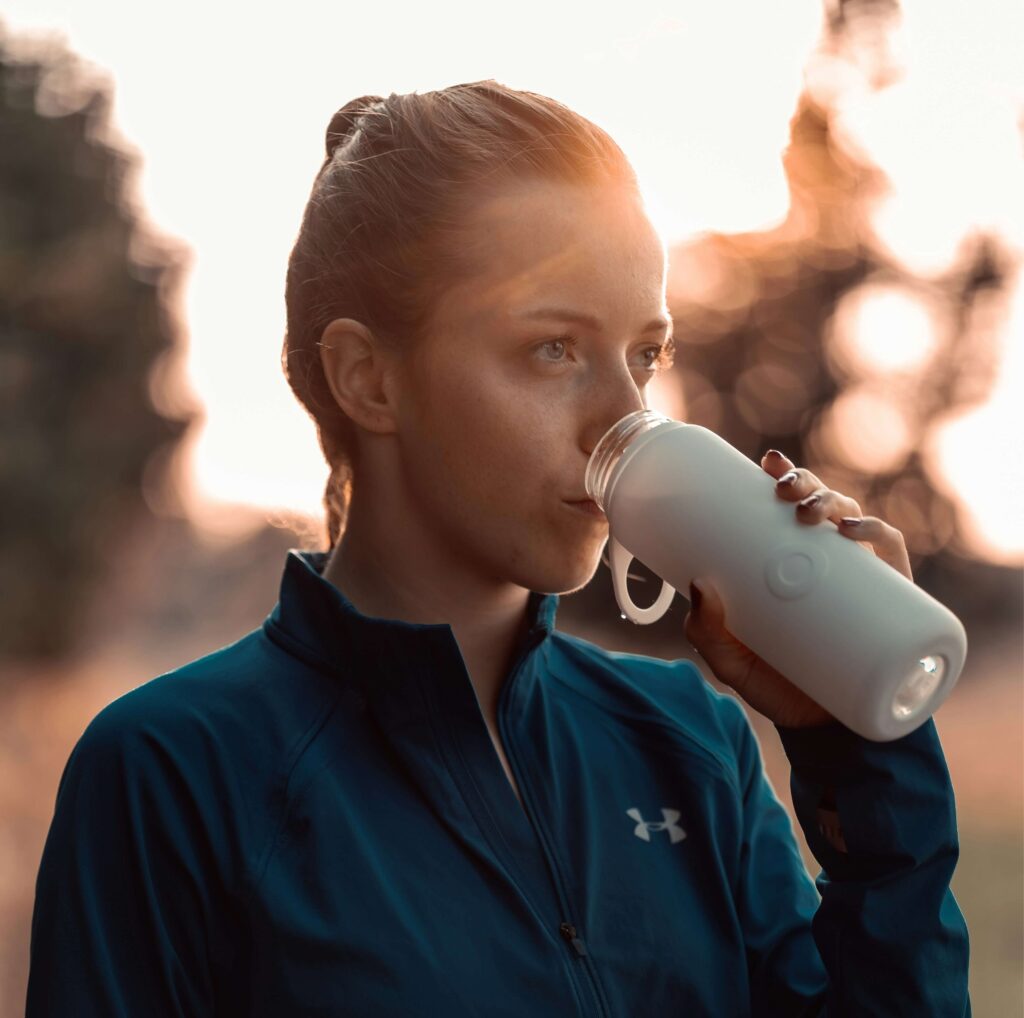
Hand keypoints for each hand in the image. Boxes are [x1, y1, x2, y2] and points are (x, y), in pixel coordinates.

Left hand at [683, 449, 913, 728]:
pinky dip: (878, 533)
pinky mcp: (891, 598)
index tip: (766, 462)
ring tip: (811, 511)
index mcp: (789, 562)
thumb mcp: (729, 660)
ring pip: (855, 520)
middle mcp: (827, 562)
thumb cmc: (775, 686)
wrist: (822, 733)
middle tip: (783, 490)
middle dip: (805, 484)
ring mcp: (860, 578)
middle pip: (822, 504)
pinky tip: (855, 531)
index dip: (784, 476)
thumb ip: (706, 631)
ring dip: (835, 502)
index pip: (790, 508)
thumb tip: (699, 584)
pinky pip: (892, 555)